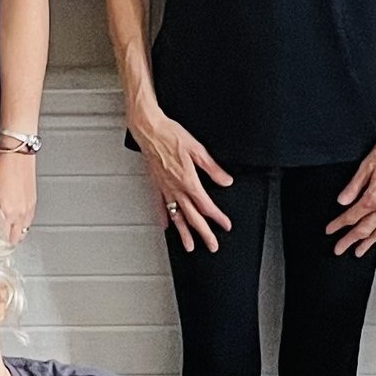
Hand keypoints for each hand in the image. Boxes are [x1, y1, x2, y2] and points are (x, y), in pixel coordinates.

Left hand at [0, 149, 36, 243]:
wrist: (17, 151)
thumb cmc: (0, 165)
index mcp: (6, 212)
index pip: (1, 240)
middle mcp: (20, 214)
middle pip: (13, 241)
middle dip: (3, 242)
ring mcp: (29, 209)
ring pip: (22, 232)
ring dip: (12, 234)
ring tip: (2, 228)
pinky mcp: (33, 203)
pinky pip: (27, 222)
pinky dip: (19, 224)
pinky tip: (11, 217)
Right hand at [133, 108, 232, 252]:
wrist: (149, 130)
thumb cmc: (170, 136)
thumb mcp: (198, 150)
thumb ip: (213, 169)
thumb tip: (225, 181)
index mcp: (188, 181)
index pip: (206, 206)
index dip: (218, 218)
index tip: (225, 225)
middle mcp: (176, 188)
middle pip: (192, 217)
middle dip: (204, 234)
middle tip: (212, 245)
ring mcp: (164, 188)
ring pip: (176, 216)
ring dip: (184, 233)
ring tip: (189, 246)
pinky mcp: (156, 184)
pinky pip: (160, 205)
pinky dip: (163, 217)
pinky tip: (166, 225)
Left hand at [326, 120, 375, 256]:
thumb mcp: (365, 166)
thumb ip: (353, 186)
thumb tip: (342, 200)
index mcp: (375, 196)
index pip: (352, 216)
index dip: (338, 225)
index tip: (330, 230)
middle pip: (365, 229)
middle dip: (350, 240)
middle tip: (340, 249)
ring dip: (368, 243)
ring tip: (359, 251)